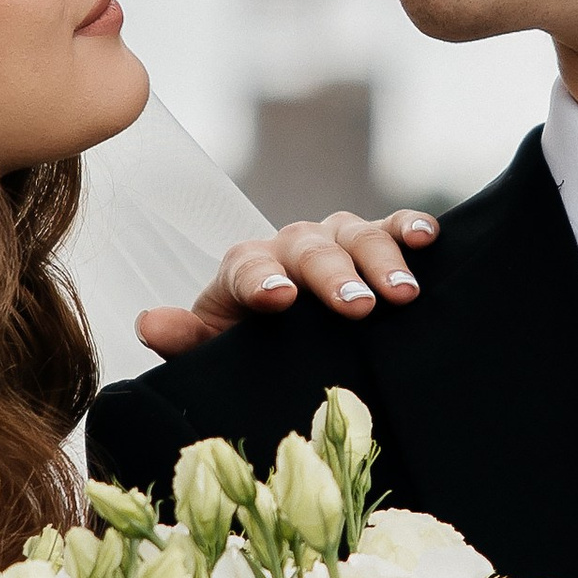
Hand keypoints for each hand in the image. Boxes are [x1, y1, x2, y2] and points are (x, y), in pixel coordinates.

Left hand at [135, 207, 439, 358]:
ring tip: (403, 294)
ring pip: (356, 235)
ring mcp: (335, 240)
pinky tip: (429, 239)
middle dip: (335, 277)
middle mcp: (291, 246)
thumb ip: (186, 340)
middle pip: (310, 251)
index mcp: (246, 270)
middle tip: (358, 308)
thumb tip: (148, 323)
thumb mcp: (218, 351)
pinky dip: (410, 227)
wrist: (292, 336)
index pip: (249, 268)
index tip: (280, 299)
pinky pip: (394, 227)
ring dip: (381, 260)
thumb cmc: (254, 347)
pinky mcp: (375, 242)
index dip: (262, 281)